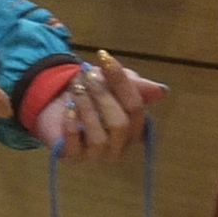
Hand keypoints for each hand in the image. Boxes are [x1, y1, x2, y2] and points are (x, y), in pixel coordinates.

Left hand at [42, 54, 166, 163]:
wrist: (56, 104)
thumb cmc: (91, 95)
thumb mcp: (113, 84)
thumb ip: (135, 86)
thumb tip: (161, 90)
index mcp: (133, 128)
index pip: (136, 108)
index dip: (122, 82)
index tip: (106, 58)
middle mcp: (119, 146)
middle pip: (120, 124)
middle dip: (103, 95)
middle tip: (87, 74)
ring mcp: (96, 155)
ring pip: (99, 137)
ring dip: (86, 106)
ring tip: (76, 87)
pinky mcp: (73, 157)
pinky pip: (75, 145)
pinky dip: (71, 124)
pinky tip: (68, 107)